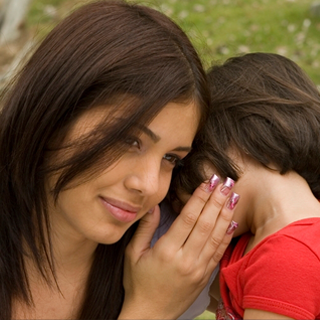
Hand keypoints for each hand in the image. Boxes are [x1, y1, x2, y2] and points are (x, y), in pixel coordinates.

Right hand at [120, 177, 237, 318]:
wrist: (150, 315)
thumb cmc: (138, 283)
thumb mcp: (133, 254)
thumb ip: (145, 228)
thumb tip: (152, 205)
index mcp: (167, 251)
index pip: (188, 218)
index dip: (199, 198)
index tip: (207, 182)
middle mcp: (186, 259)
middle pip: (206, 224)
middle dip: (217, 200)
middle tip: (226, 182)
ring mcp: (198, 269)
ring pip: (216, 236)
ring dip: (226, 214)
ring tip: (233, 196)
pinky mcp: (204, 276)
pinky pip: (218, 253)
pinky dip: (227, 236)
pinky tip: (232, 222)